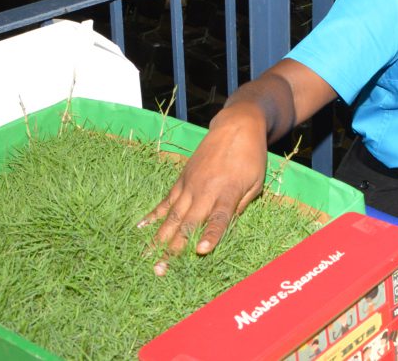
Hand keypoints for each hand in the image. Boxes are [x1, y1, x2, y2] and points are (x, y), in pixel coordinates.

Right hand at [139, 105, 269, 272]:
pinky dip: (153, 215)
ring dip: (158, 239)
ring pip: (172, 216)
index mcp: (228, 192)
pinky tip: (140, 228)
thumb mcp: (256, 183)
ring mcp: (190, 185)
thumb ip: (241, 206)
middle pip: (189, 224)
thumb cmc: (252, 157)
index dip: (210, 236)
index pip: (219, 218)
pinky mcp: (182, 179)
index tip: (201, 252)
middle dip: (173, 249)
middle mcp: (206, 190)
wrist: (237, 126)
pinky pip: (166, 201)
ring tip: (146, 259)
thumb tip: (225, 229)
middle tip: (160, 271)